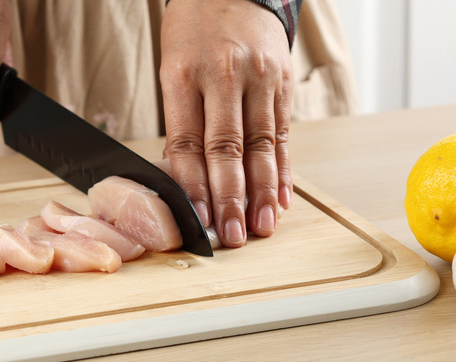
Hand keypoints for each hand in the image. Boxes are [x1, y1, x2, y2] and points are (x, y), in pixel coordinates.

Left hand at [160, 0, 292, 247]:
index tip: (197, 219)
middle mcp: (224, 76)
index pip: (189, 142)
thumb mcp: (172, 67)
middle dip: (230, 198)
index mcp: (185, 75)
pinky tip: (282, 197)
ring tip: (261, 225)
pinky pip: (282, 132)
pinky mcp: (283, 83)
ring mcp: (259, 78)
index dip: (194, 186)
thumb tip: (184, 178)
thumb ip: (181, 120)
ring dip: (262, 191)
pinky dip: (283, 169)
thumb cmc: (194, 32)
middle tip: (232, 234)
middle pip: (228, 149)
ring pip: (261, 145)